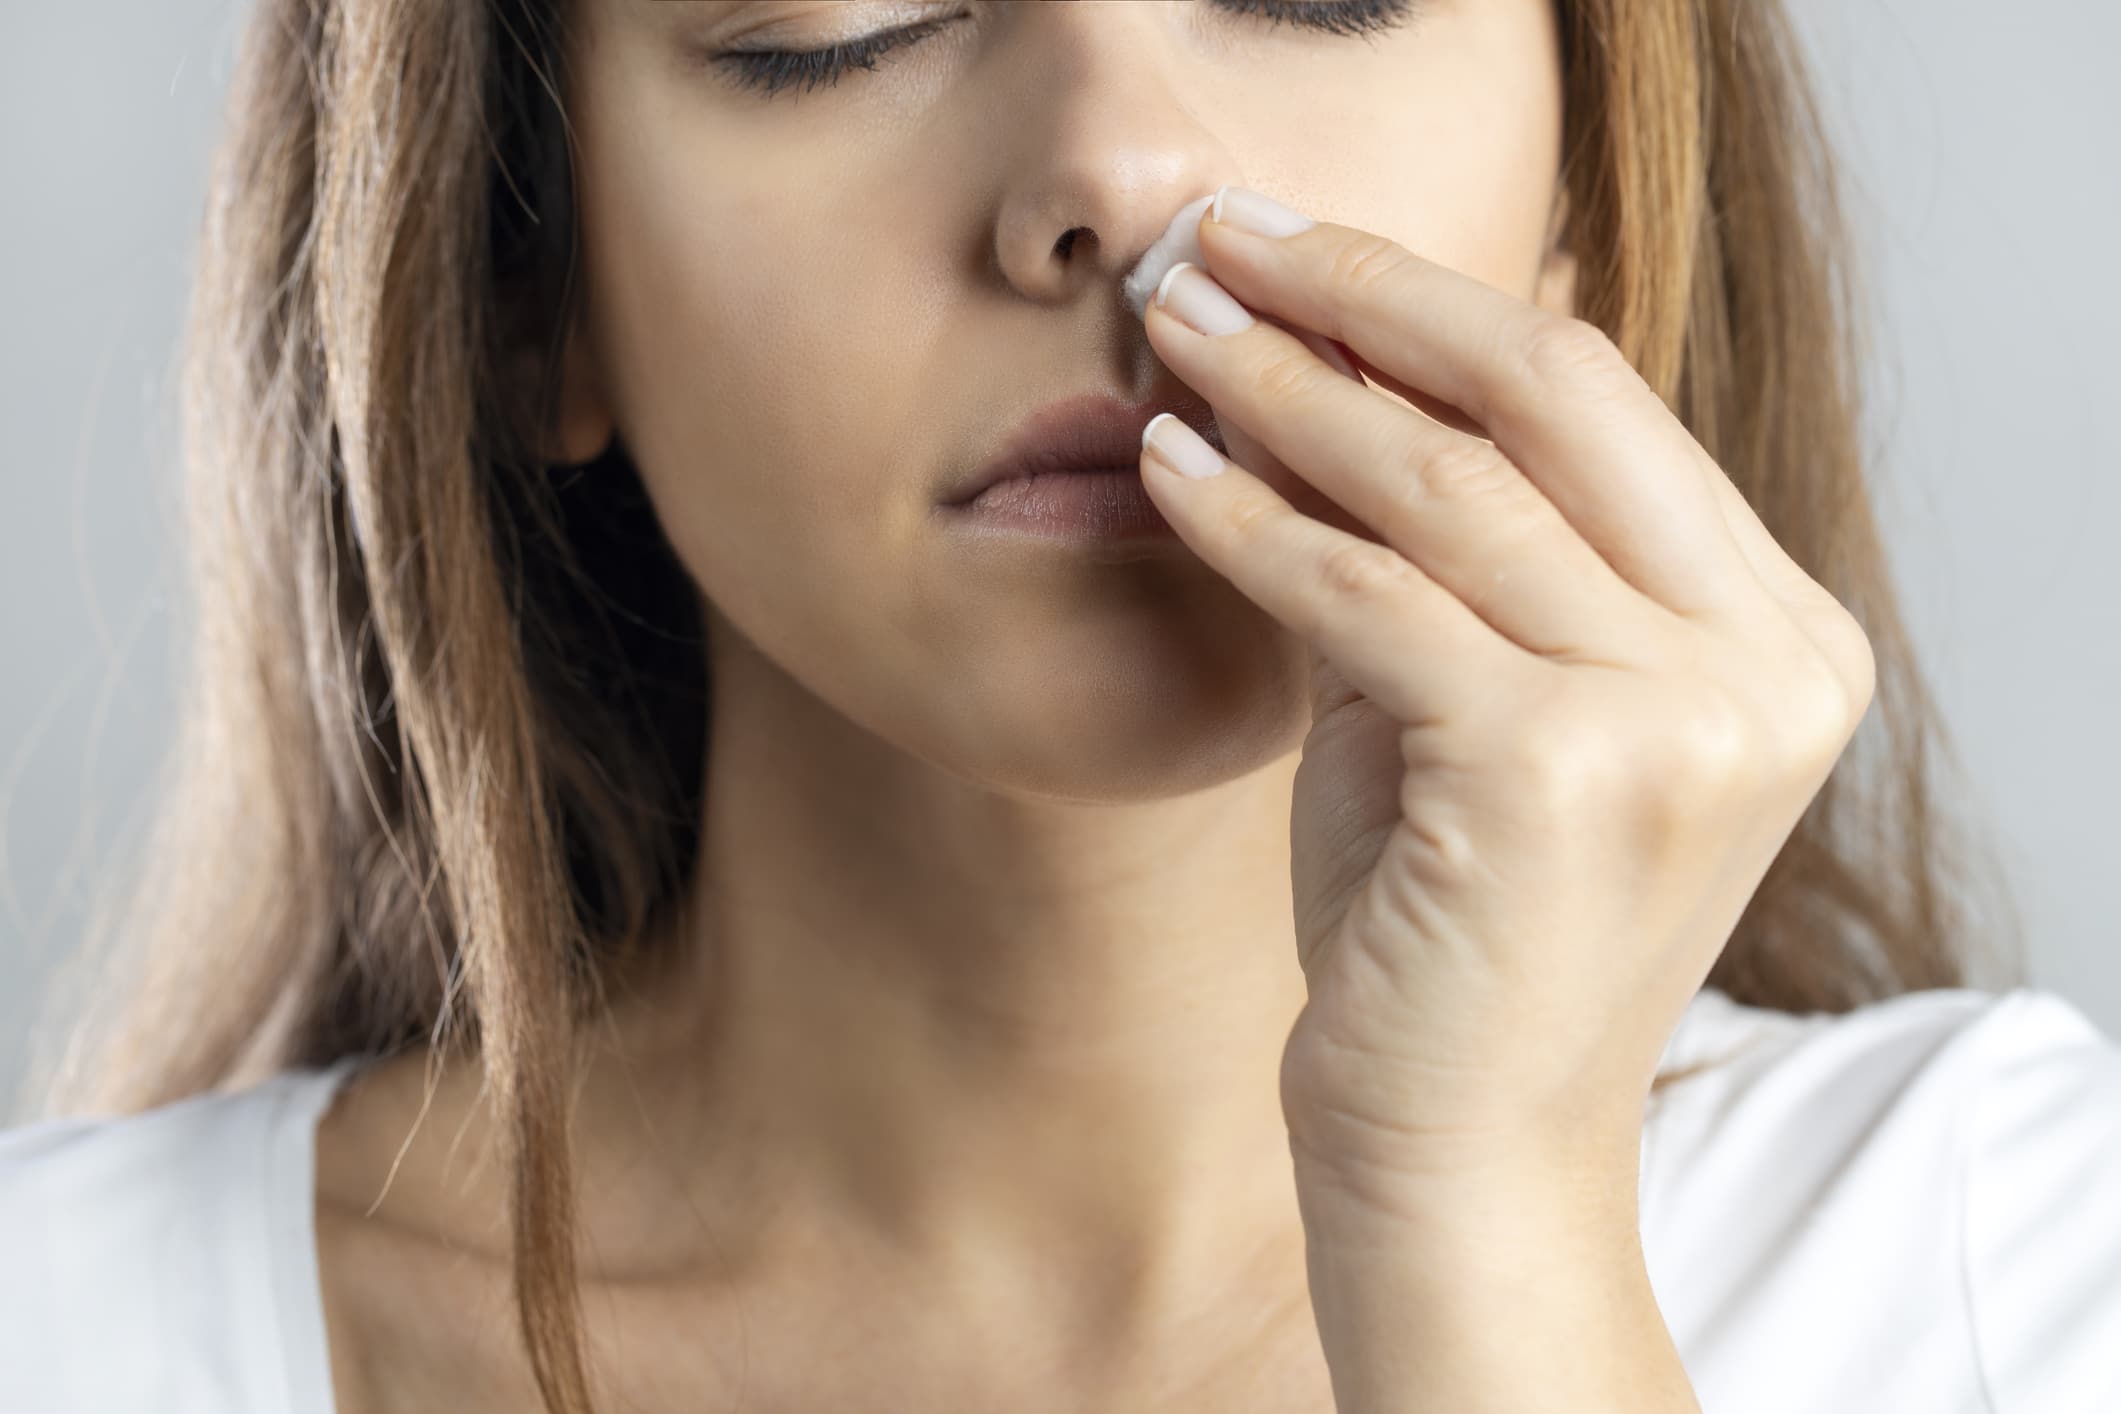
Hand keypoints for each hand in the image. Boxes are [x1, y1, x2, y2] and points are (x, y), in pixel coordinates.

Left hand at [1136, 187, 1876, 1207]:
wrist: (1460, 1153)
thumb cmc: (1446, 932)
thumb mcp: (1453, 703)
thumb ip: (1426, 549)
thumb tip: (1307, 364)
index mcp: (1775, 636)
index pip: (1602, 404)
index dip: (1432, 308)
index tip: (1298, 254)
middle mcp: (1765, 664)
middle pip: (1554, 393)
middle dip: (1367, 295)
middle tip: (1225, 237)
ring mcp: (1687, 717)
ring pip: (1451, 485)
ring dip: (1287, 388)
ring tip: (1175, 327)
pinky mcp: (1568, 773)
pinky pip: (1371, 595)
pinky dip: (1253, 521)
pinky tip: (1169, 467)